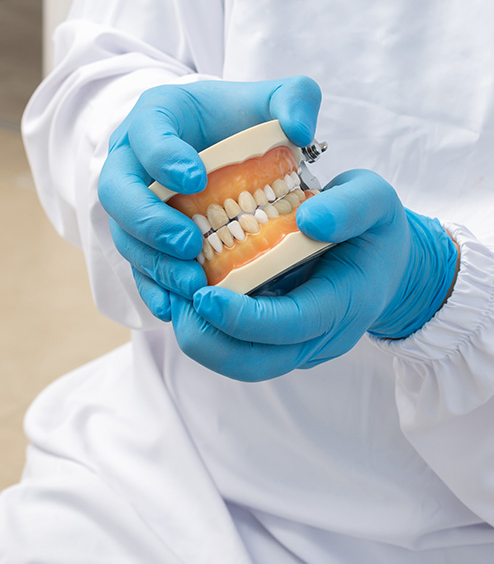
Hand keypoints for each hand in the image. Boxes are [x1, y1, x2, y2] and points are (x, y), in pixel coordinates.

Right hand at [97, 76, 321, 320]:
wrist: (227, 148)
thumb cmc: (245, 120)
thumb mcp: (275, 100)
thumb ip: (295, 99)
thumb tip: (300, 129)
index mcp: (157, 117)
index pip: (145, 132)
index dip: (162, 156)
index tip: (195, 178)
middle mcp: (132, 160)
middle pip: (117, 191)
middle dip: (148, 220)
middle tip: (189, 243)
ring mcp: (132, 202)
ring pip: (124, 235)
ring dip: (154, 262)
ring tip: (192, 283)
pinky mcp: (140, 237)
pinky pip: (135, 265)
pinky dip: (153, 287)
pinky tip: (175, 307)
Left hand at [171, 169, 458, 380]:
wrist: (390, 267)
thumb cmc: (376, 230)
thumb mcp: (376, 200)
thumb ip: (350, 206)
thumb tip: (307, 220)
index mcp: (343, 304)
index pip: (288, 326)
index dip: (242, 318)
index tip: (203, 295)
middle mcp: (319, 338)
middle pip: (255, 363)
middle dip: (207, 338)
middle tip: (174, 296)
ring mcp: (299, 346)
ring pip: (241, 363)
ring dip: (201, 337)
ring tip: (172, 294)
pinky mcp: (281, 343)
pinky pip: (240, 349)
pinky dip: (209, 330)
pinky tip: (186, 294)